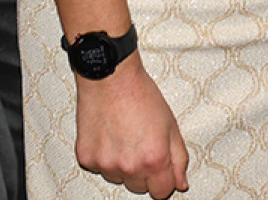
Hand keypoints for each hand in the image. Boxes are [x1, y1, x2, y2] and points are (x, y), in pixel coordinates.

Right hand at [74, 60, 188, 197]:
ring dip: (122, 166)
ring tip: (124, 137)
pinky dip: (104, 157)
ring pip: (118, 179)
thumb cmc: (140, 95)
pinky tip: (109, 135)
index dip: (163, 181)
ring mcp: (106, 164)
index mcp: (154, 160)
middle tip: (140, 145)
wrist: (110, 78)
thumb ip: (178, 159)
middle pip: (139, 188)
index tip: (160, 169)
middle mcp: (129, 166)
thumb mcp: (170, 126)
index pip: (161, 193)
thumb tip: (181, 183)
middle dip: (142, 172)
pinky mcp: (87, 158)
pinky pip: (98, 168)